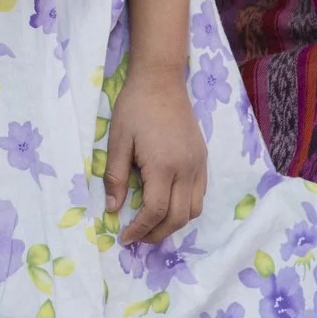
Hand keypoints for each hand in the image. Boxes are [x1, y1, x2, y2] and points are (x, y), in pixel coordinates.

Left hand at [105, 62, 208, 244]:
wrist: (161, 80)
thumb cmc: (135, 107)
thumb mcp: (117, 140)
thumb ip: (116, 177)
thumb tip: (113, 209)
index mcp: (162, 166)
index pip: (154, 211)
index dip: (139, 230)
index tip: (124, 238)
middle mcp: (186, 170)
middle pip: (178, 218)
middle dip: (157, 234)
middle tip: (137, 238)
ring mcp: (198, 165)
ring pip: (193, 210)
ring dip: (174, 224)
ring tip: (152, 226)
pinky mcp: (203, 159)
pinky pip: (200, 195)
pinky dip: (186, 208)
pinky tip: (169, 205)